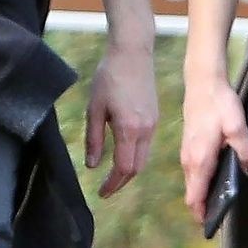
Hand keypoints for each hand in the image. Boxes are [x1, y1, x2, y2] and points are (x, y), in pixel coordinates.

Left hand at [86, 43, 157, 199]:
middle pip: (137, 167)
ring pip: (144, 158)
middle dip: (122, 181)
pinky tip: (123, 154)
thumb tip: (92, 166)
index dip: (113, 184)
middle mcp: (146, 131)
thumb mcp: (94, 109)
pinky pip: (147, 146)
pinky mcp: (155, 117)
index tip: (101, 193)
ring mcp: (153, 124)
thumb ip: (94, 139)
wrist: (133, 53)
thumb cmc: (109, 77)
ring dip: (129, 170)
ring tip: (113, 175)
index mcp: (129, 129)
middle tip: (106, 189)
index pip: (124, 168)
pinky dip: (135, 156)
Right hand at [181, 74, 247, 224]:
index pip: (194, 198)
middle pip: (192, 195)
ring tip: (221, 203)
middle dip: (204, 209)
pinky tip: (218, 181)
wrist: (203, 83)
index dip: (202, 215)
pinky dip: (202, 183)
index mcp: (199, 160)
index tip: (212, 227)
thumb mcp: (237, 126)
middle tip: (222, 219)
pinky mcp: (189, 148)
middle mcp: (189, 161)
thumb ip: (245, 150)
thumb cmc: (218, 103)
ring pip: (193, 184)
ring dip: (203, 196)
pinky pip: (194, 174)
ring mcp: (187, 154)